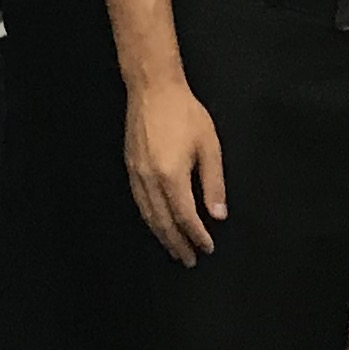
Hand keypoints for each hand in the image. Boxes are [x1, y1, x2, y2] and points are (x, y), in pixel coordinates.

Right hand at [125, 78, 230, 262]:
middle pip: (163, 222)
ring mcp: (136, 174)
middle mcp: (150, 179)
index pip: (185, 217)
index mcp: (171, 175)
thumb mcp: (209, 147)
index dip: (197, 236)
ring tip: (174, 249)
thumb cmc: (185, 113)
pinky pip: (139, 202)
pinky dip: (149, 218)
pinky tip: (157, 223)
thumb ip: (213, 183)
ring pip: (148, 214)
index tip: (208, 248)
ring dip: (161, 235)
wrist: (153, 89)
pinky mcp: (130, 167)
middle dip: (177, 243)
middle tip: (189, 260)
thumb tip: (218, 214)